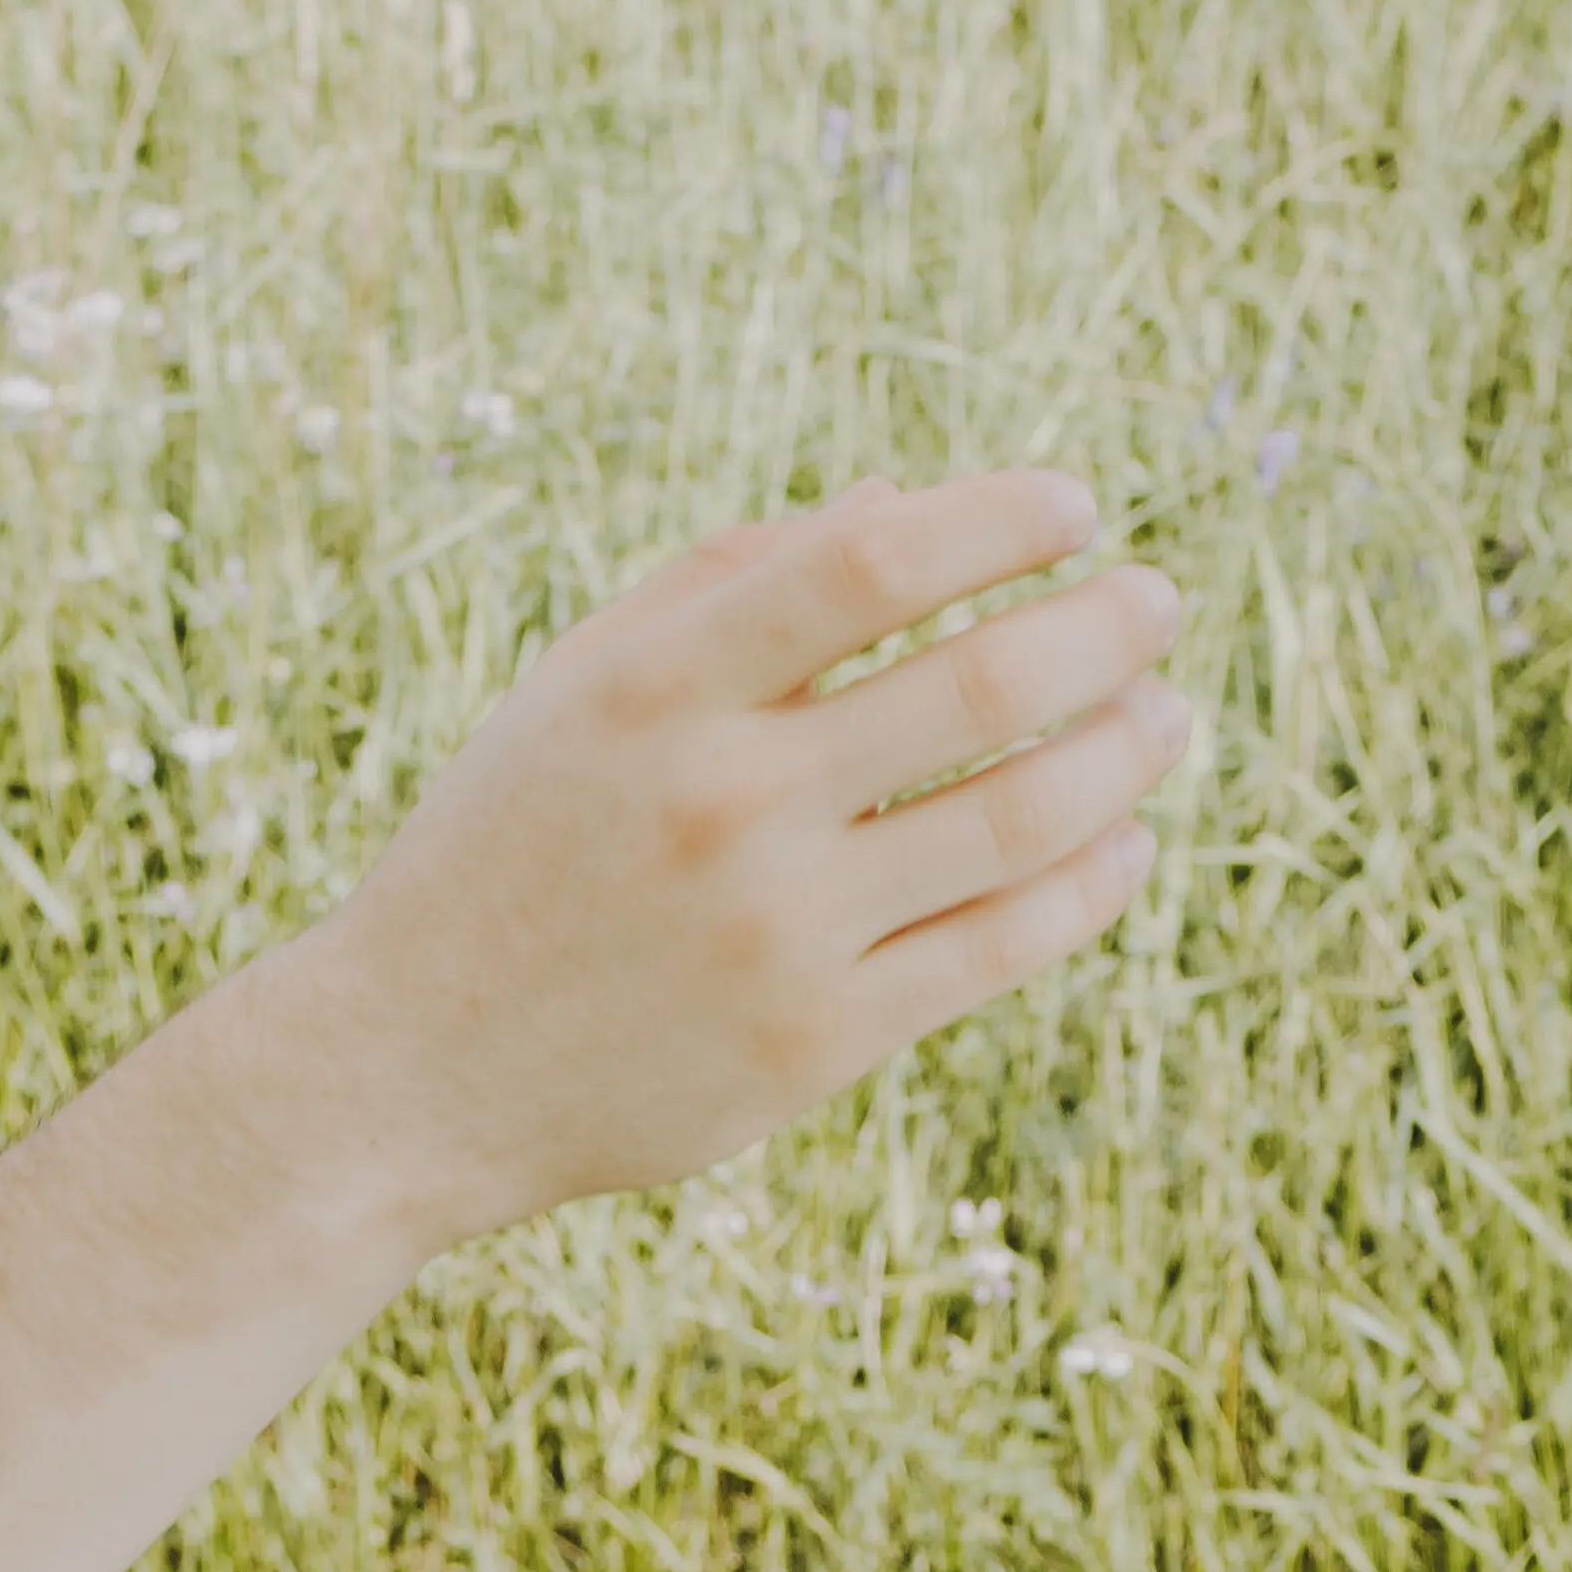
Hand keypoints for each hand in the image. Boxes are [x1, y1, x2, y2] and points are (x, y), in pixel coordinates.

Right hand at [257, 475, 1190, 1245]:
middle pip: (984, 684)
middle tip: (1157, 605)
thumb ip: (724, 583)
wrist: (409, 1069)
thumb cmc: (505, 850)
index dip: (1001, 517)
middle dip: (1107, 628)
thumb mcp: (578, 690)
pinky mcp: (818, 1043)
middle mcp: (725, 800)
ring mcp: (779, 930)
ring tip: (1162, 715)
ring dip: (1127, 751)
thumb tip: (904, 502)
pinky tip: (1119, 841)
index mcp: (659, 686)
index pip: (875, 560)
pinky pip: (1002, 946)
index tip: (1074, 506)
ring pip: (1024, 818)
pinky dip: (1090, 882)